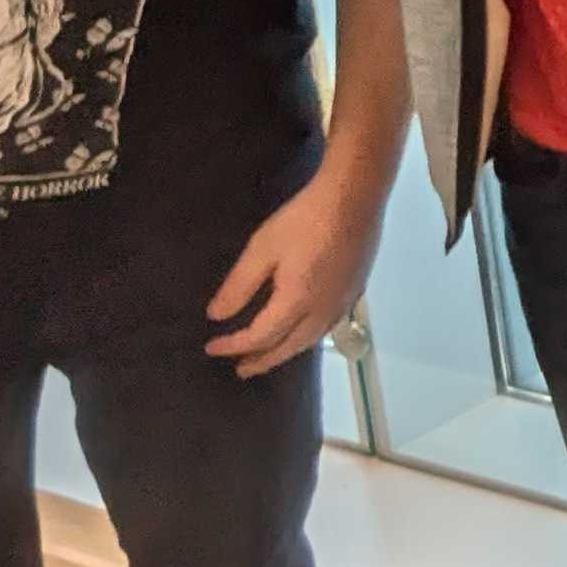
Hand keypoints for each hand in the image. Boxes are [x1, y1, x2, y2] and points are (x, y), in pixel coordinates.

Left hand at [204, 164, 388, 377]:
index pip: (260, 337)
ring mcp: (343, 303)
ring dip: (286, 352)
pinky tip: (303, 331)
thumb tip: (216, 316)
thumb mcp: (262, 248)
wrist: (354, 197)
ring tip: (269, 356)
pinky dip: (307, 338)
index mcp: (296, 302)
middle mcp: (322, 311)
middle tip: (241, 369)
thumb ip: (239, 285)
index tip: (211, 348)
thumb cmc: (305, 220)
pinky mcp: (355, 291)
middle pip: (288, 347)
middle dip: (262, 360)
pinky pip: (327, 327)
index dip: (233, 346)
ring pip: (311, 340)